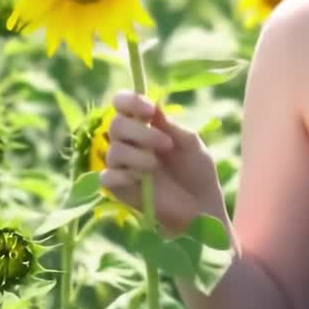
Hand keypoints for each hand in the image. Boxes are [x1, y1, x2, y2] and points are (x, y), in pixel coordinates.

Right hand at [100, 90, 227, 237]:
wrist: (201, 207)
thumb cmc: (197, 171)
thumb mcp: (191, 144)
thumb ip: (171, 126)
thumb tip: (155, 104)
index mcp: (145, 126)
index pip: (122, 104)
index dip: (131, 101)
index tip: (150, 109)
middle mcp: (129, 142)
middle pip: (116, 125)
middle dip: (141, 132)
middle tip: (166, 144)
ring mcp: (121, 165)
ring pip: (114, 150)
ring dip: (138, 155)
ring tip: (157, 166)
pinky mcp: (118, 188)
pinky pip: (107, 177)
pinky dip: (124, 175)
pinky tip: (141, 180)